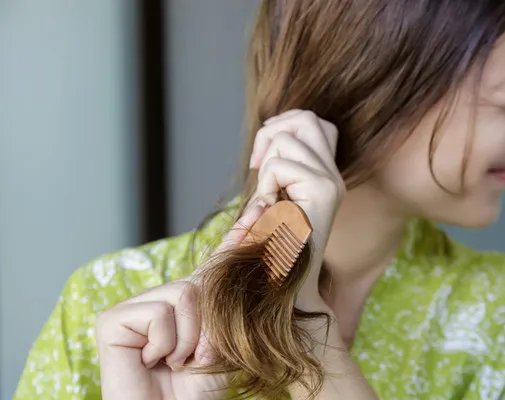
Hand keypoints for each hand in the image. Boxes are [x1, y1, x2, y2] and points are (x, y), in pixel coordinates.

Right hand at [95, 203, 266, 399]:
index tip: (264, 204)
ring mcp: (135, 306)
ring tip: (174, 363)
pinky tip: (152, 361)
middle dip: (210, 328)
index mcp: (190, 303)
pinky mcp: (111, 318)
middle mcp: (161, 298)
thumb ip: (230, 305)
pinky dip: (166, 344)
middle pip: (201, 283)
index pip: (218, 260)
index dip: (240, 233)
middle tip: (195, 361)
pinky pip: (159, 313)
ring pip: (183, 295)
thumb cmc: (196, 389)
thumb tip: (246, 265)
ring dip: (189, 340)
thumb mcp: (225, 342)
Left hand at [249, 109, 344, 310]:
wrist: (282, 287)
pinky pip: (279, 165)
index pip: (314, 124)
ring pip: (287, 139)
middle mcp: (334, 176)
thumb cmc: (269, 247)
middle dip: (271, 134)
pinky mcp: (323, 192)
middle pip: (306, 119)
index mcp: (326, 176)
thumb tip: (272, 129)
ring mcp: (331, 183)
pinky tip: (270, 211)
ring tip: (269, 199)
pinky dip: (265, 185)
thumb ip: (280, 166)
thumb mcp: (273, 196)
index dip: (284, 127)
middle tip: (258, 166)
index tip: (262, 158)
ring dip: (266, 167)